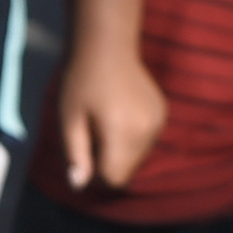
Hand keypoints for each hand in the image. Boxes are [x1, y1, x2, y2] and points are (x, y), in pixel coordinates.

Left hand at [47, 44, 164, 196]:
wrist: (108, 47)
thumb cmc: (81, 82)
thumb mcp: (70, 119)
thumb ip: (76, 154)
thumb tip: (78, 185)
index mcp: (123, 133)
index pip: (113, 179)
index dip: (94, 175)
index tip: (82, 154)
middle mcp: (147, 131)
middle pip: (127, 172)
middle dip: (107, 164)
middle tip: (90, 137)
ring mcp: (159, 123)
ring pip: (137, 159)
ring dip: (119, 153)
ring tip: (103, 125)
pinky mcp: (162, 115)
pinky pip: (145, 143)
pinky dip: (131, 140)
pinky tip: (118, 117)